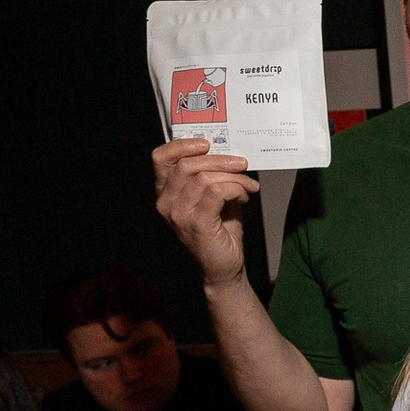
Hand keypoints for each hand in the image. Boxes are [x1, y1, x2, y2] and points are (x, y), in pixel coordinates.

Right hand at [152, 138, 258, 286]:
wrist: (224, 265)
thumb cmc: (220, 230)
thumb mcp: (214, 197)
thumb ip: (214, 176)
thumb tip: (230, 154)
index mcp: (166, 192)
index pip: (161, 159)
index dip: (182, 145)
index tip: (207, 144)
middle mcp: (167, 202)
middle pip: (187, 164)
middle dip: (220, 160)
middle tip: (242, 164)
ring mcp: (179, 214)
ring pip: (204, 177)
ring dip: (233, 176)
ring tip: (248, 185)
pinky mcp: (197, 223)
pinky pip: (216, 192)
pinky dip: (235, 189)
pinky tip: (244, 196)